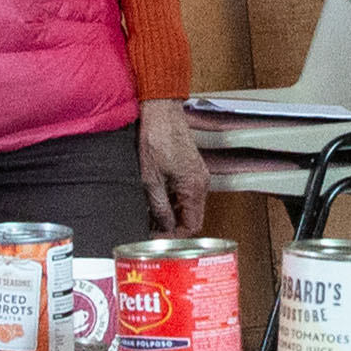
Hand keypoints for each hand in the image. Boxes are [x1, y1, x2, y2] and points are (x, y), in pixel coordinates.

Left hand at [140, 99, 209, 231]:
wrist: (161, 111)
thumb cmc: (157, 138)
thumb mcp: (151, 180)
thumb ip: (159, 208)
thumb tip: (162, 228)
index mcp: (195, 187)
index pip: (193, 226)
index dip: (174, 236)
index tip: (157, 238)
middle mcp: (201, 182)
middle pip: (190, 217)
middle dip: (170, 226)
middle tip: (149, 229)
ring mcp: (197, 175)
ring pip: (186, 205)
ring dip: (170, 213)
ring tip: (149, 214)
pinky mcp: (190, 168)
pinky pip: (184, 192)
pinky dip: (171, 199)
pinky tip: (154, 198)